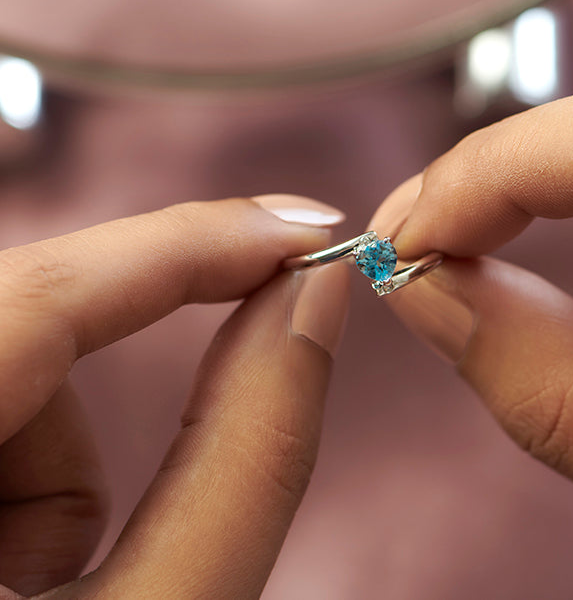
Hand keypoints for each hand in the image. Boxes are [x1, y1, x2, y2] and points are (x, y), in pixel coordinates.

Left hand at [0, 196, 347, 598]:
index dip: (190, 245)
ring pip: (6, 357)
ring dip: (59, 454)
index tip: (307, 235)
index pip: (38, 296)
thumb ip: (248, 457)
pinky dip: (22, 467)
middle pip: (25, 317)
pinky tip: (17, 566)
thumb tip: (313, 296)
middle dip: (112, 381)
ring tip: (57, 572)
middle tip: (223, 408)